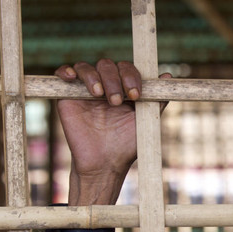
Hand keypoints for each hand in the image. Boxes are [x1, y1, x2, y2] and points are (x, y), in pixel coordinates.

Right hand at [55, 59, 169, 204]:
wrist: (103, 163)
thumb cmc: (126, 145)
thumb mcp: (146, 121)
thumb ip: (156, 100)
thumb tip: (168, 77)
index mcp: (124, 90)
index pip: (127, 69)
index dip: (131, 76)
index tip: (135, 95)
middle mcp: (106, 86)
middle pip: (107, 65)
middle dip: (114, 79)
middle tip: (115, 101)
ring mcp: (86, 90)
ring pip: (87, 67)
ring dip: (93, 76)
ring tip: (99, 95)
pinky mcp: (68, 96)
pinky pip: (64, 73)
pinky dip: (66, 70)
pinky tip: (71, 77)